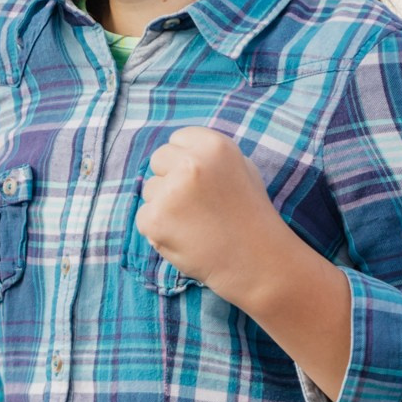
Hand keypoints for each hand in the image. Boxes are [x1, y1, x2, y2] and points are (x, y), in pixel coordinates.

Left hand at [135, 126, 289, 295]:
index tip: (201, 181)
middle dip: (171, 179)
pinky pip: (143, 217)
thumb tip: (177, 150)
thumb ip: (210, 156)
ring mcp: (171, 191)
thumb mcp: (242, 169)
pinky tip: (185, 238)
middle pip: (158, 160)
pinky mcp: (156, 219)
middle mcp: (191, 163)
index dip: (186, 161)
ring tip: (195, 224)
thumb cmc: (251, 217)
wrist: (258, 262)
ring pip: (149, 190)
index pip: (177, 139)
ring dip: (164, 206)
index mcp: (214, 146)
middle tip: (196, 205)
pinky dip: (158, 230)